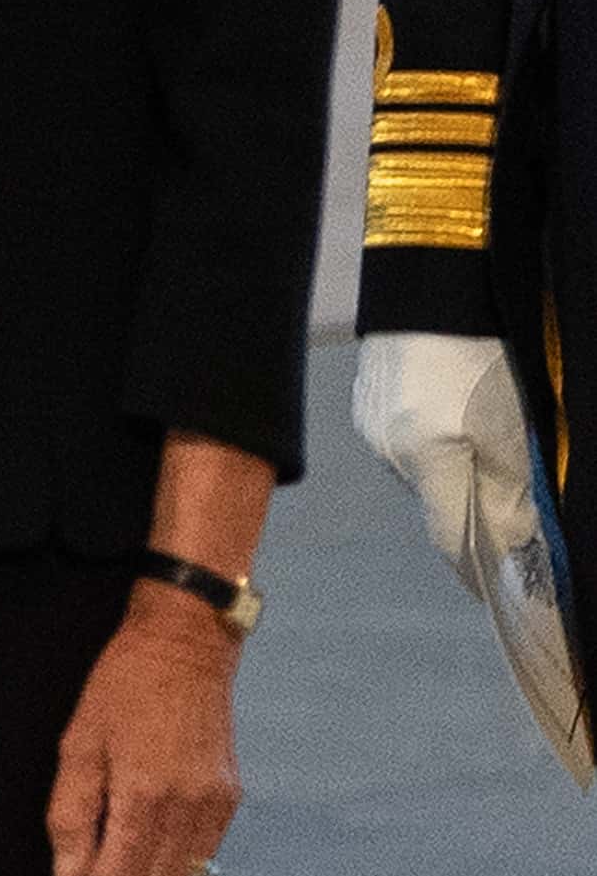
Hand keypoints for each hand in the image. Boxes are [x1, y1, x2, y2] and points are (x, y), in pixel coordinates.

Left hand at [45, 586, 241, 875]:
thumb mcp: (78, 743)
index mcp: (145, 793)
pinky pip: (202, 853)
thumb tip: (68, 875)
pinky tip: (146, 848)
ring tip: (113, 874)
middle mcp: (188, 806)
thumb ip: (71, 814)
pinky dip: (173, 864)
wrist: (184, 648)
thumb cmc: (121, 689)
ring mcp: (215, 805)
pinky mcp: (229, 798)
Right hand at [356, 329, 545, 604]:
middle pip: (435, 504)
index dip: (476, 571)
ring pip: (419, 470)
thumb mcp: (510, 426)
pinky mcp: (365, 399)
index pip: (450, 538)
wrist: (429, 280)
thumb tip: (508, 539)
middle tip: (507, 509)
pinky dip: (431, 443)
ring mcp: (370, 424)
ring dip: (450, 473)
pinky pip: (402, 439)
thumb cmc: (481, 353)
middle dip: (469, 514)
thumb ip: (507, 490)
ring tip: (481, 449)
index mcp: (426, 461)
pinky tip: (449, 416)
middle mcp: (389, 452)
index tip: (498, 595)